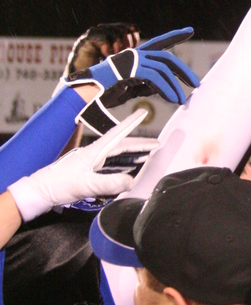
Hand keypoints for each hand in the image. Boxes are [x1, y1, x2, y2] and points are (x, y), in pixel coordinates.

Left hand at [7, 109, 147, 221]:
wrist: (39, 192)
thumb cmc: (60, 185)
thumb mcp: (87, 185)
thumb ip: (110, 182)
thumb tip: (132, 181)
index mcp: (94, 151)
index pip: (118, 134)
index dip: (132, 123)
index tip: (144, 112)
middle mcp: (94, 154)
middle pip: (121, 145)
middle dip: (140, 144)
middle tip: (157, 144)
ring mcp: (90, 162)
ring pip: (116, 155)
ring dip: (132, 154)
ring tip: (146, 155)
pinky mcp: (86, 172)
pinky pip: (110, 165)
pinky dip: (122, 165)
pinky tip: (127, 170)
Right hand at [69, 30, 198, 135]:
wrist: (84, 97)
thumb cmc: (103, 95)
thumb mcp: (130, 89)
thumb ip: (146, 85)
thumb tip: (162, 87)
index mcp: (135, 57)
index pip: (159, 42)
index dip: (174, 35)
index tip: (190, 30)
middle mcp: (135, 54)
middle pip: (166, 57)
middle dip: (183, 70)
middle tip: (196, 82)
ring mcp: (132, 60)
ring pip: (163, 68)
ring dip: (175, 85)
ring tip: (182, 100)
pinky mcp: (131, 68)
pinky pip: (156, 77)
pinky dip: (167, 88)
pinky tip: (173, 99)